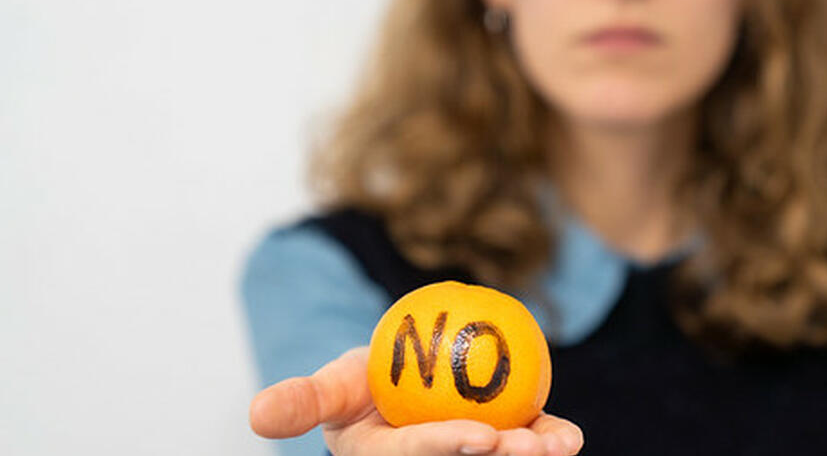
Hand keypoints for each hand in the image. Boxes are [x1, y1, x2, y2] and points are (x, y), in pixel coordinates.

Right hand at [249, 346, 582, 455]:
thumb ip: (301, 402)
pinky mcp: (500, 443)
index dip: (447, 446)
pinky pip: (526, 441)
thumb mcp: (329, 388)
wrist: (403, 377)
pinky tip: (569, 437)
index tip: (481, 435)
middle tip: (529, 447)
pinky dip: (550, 440)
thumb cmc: (361, 385)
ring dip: (534, 455)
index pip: (418, 453)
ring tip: (559, 446)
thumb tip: (257, 416)